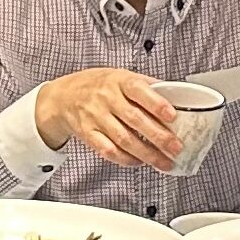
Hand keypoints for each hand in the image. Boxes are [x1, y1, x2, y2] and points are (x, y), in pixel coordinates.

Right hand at [35, 68, 182, 169]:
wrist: (63, 97)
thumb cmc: (98, 86)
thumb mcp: (121, 77)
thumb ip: (146, 87)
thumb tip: (176, 97)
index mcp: (119, 81)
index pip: (139, 90)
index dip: (156, 104)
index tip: (172, 116)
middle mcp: (107, 99)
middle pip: (135, 119)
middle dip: (158, 136)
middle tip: (176, 148)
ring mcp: (96, 117)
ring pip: (124, 139)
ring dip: (147, 154)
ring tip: (164, 162)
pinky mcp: (88, 134)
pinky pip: (108, 150)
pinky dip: (126, 159)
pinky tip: (140, 162)